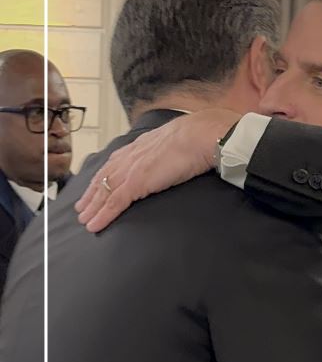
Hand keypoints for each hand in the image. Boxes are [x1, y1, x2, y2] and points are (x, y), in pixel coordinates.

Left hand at [75, 108, 235, 231]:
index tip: (95, 187)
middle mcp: (129, 157)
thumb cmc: (196, 137)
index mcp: (138, 147)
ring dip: (92, 208)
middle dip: (90, 195)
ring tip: (85, 220)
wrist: (200, 135)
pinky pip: (113, 203)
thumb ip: (166, 149)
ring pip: (103, 192)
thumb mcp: (174, 141)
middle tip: (81, 209)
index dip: (102, 178)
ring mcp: (130, 171)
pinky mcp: (135, 183)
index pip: (113, 165)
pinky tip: (95, 225)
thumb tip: (173, 155)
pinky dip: (102, 215)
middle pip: (102, 179)